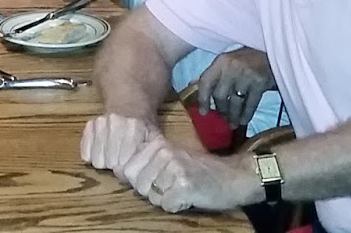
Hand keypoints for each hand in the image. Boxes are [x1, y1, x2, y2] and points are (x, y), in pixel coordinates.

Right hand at [81, 112, 157, 173]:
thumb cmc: (143, 130)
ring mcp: (100, 122)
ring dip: (105, 162)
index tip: (133, 165)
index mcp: (136, 127)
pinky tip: (103, 151)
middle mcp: (116, 122)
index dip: (129, 168)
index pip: (126, 162)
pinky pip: (86, 154)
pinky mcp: (88, 125)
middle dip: (117, 165)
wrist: (129, 106)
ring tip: (114, 154)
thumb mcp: (155, 140)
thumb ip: (149, 157)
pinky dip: (92, 156)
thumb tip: (132, 174)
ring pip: (97, 161)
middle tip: (123, 159)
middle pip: (111, 163)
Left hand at [121, 138, 259, 213]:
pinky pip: (167, 205)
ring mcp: (173, 168)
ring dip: (165, 198)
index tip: (160, 177)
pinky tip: (189, 195)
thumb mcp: (170, 157)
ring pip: (151, 196)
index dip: (141, 180)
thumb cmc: (199, 169)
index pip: (126, 170)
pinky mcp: (184, 185)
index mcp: (156, 144)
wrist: (234, 176)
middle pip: (136, 184)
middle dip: (152, 191)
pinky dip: (177, 205)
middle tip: (173, 185)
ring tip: (181, 189)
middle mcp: (162, 153)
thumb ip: (144, 162)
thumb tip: (117, 171)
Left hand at [195, 48, 275, 127]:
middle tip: (222, 118)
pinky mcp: (260, 83)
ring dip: (233, 115)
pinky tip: (243, 120)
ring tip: (232, 124)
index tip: (203, 112)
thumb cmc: (245, 58)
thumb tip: (194, 85)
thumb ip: (212, 74)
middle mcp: (232, 67)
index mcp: (221, 61)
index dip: (203, 99)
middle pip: (220, 95)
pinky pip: (251, 103)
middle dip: (221, 109)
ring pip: (235, 101)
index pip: (206, 81)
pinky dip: (246, 114)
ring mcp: (247, 75)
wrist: (271, 52)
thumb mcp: (227, 61)